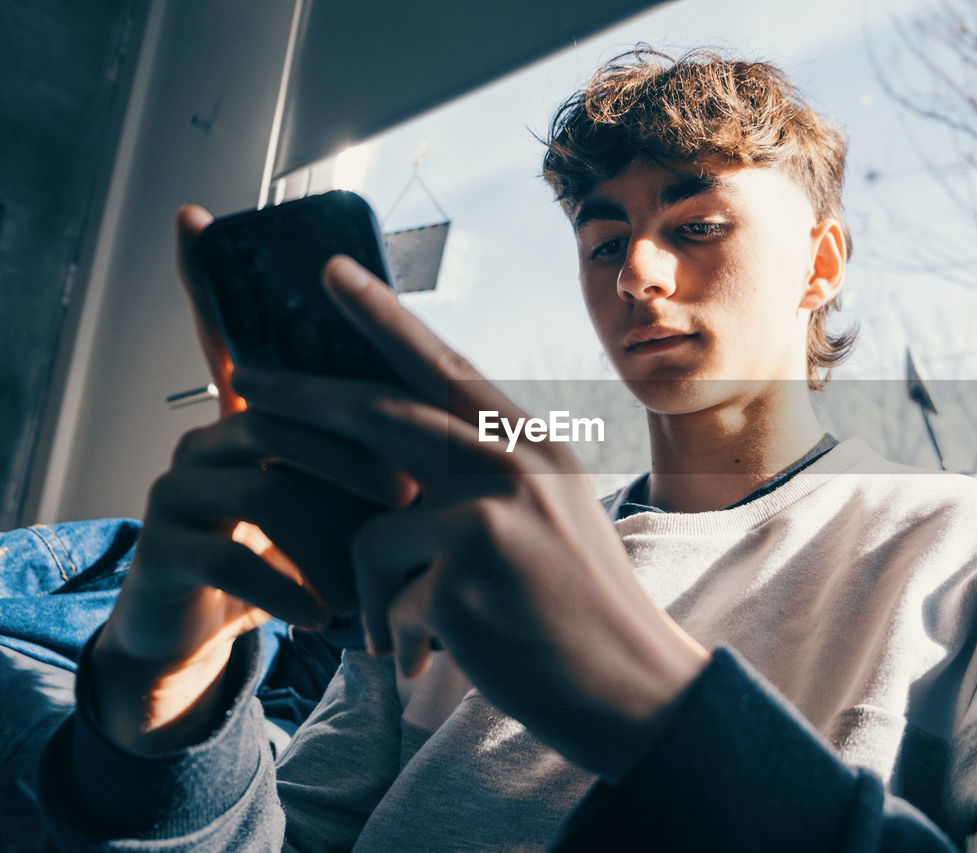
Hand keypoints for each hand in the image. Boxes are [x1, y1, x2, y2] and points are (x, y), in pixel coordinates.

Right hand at [91, 210, 411, 752]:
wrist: (217, 637)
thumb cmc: (296, 556)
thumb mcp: (341, 500)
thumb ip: (377, 453)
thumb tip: (464, 418)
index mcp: (257, 413)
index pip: (236, 335)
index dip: (207, 276)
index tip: (193, 215)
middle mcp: (209, 434)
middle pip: (285, 414)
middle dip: (355, 459)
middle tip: (410, 501)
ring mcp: (179, 488)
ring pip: (267, 487)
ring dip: (332, 540)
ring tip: (373, 585)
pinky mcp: (164, 549)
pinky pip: (235, 558)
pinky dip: (293, 589)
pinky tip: (323, 617)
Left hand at [233, 256, 710, 781]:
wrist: (636, 685)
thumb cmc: (585, 609)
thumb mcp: (552, 517)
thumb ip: (490, 478)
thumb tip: (407, 462)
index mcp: (534, 444)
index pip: (446, 366)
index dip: (384, 318)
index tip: (332, 273)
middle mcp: (514, 463)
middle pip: (382, 415)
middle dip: (303, 399)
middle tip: (243, 381)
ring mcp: (490, 511)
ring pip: (371, 530)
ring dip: (370, 589)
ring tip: (401, 631)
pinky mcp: (466, 570)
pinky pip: (384, 596)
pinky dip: (397, 634)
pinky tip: (437, 658)